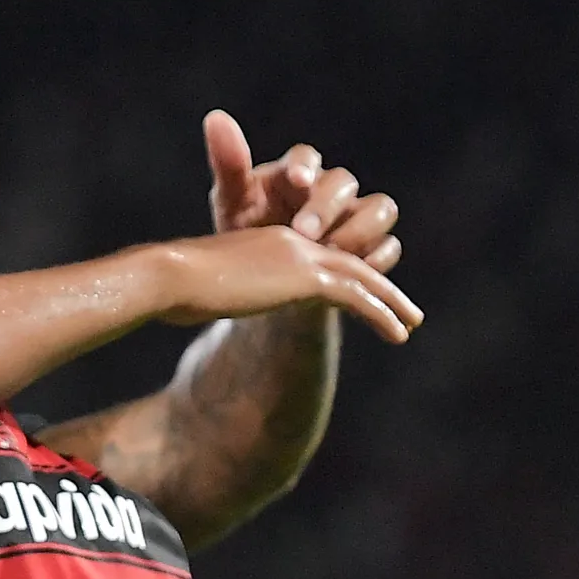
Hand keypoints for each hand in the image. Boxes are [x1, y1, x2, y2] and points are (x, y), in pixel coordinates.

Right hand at [152, 228, 421, 342]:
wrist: (169, 276)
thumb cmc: (170, 286)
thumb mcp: (199, 287)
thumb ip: (214, 291)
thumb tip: (194, 307)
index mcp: (271, 244)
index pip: (321, 259)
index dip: (348, 277)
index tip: (365, 298)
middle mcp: (292, 244)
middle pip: (349, 264)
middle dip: (380, 289)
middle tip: (406, 312)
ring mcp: (301, 258)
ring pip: (362, 277)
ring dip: (391, 302)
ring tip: (410, 325)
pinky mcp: (305, 278)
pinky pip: (357, 296)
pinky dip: (381, 313)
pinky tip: (398, 334)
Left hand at [204, 110, 402, 270]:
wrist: (262, 278)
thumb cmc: (245, 230)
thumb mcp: (232, 202)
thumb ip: (229, 164)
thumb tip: (215, 117)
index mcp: (296, 172)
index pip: (307, 156)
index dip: (305, 166)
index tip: (296, 180)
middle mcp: (331, 189)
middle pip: (345, 182)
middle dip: (325, 206)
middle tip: (302, 232)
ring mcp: (357, 216)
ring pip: (381, 208)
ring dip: (359, 229)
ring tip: (328, 252)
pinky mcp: (374, 246)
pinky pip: (389, 246)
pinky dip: (375, 257)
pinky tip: (348, 271)